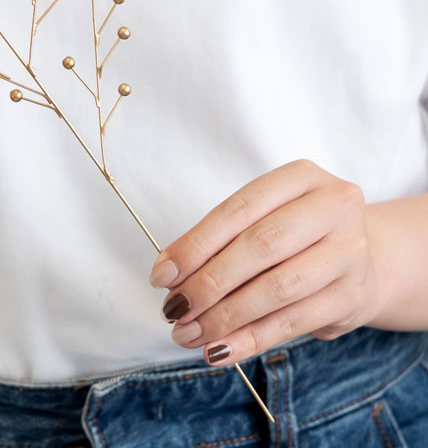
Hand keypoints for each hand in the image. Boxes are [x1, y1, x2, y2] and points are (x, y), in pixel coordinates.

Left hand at [149, 159, 382, 364]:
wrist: (363, 255)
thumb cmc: (295, 231)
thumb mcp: (264, 216)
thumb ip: (220, 239)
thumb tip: (172, 277)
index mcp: (302, 177)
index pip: (239, 209)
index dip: (196, 244)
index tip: (162, 274)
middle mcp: (333, 207)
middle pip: (260, 247)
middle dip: (209, 282)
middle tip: (174, 308)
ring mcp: (349, 252)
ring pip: (277, 289)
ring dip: (225, 317)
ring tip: (189, 332)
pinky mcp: (354, 297)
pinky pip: (293, 323)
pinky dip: (250, 339)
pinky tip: (220, 349)